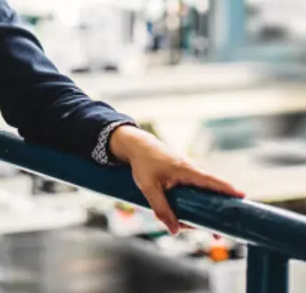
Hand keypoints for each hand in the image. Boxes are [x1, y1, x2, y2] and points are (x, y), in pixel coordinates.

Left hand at [109, 125, 244, 234]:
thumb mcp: (149, 188)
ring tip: (197, 228)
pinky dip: (194, 204)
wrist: (136, 145)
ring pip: (202, 195)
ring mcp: (189, 173)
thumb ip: (161, 208)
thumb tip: (174, 230)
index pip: (214, 182)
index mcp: (188, 171)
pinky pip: (195, 192)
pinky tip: (184, 217)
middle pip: (211, 194)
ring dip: (201, 211)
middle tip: (217, 234)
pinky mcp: (184, 176)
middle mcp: (193, 171)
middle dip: (215, 213)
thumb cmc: (143, 163)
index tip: (244, 199)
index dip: (229, 191)